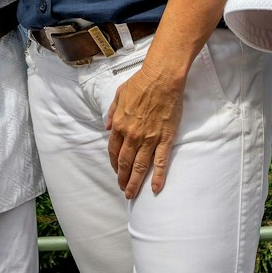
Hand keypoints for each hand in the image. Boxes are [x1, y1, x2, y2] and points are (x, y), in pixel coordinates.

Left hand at [105, 57, 186, 197]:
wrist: (161, 78)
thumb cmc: (141, 82)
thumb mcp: (119, 95)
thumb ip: (112, 113)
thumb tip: (107, 127)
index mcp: (119, 125)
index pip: (113, 150)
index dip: (113, 164)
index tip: (116, 171)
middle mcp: (132, 135)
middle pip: (125, 163)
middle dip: (122, 178)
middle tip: (123, 189)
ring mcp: (149, 139)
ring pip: (140, 167)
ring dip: (135, 182)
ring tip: (132, 194)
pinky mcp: (165, 139)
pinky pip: (160, 162)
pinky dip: (158, 177)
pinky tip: (155, 189)